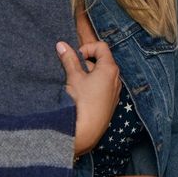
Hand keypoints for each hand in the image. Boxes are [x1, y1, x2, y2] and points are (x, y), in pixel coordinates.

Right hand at [56, 40, 120, 156]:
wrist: (86, 131)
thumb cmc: (81, 103)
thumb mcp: (73, 78)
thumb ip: (69, 59)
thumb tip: (61, 45)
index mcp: (110, 69)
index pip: (101, 47)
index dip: (87, 48)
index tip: (76, 58)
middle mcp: (116, 79)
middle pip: (102, 60)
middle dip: (86, 62)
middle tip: (73, 71)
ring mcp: (115, 91)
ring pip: (101, 75)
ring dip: (88, 75)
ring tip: (75, 84)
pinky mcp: (110, 102)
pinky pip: (103, 87)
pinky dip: (92, 85)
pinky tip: (82, 96)